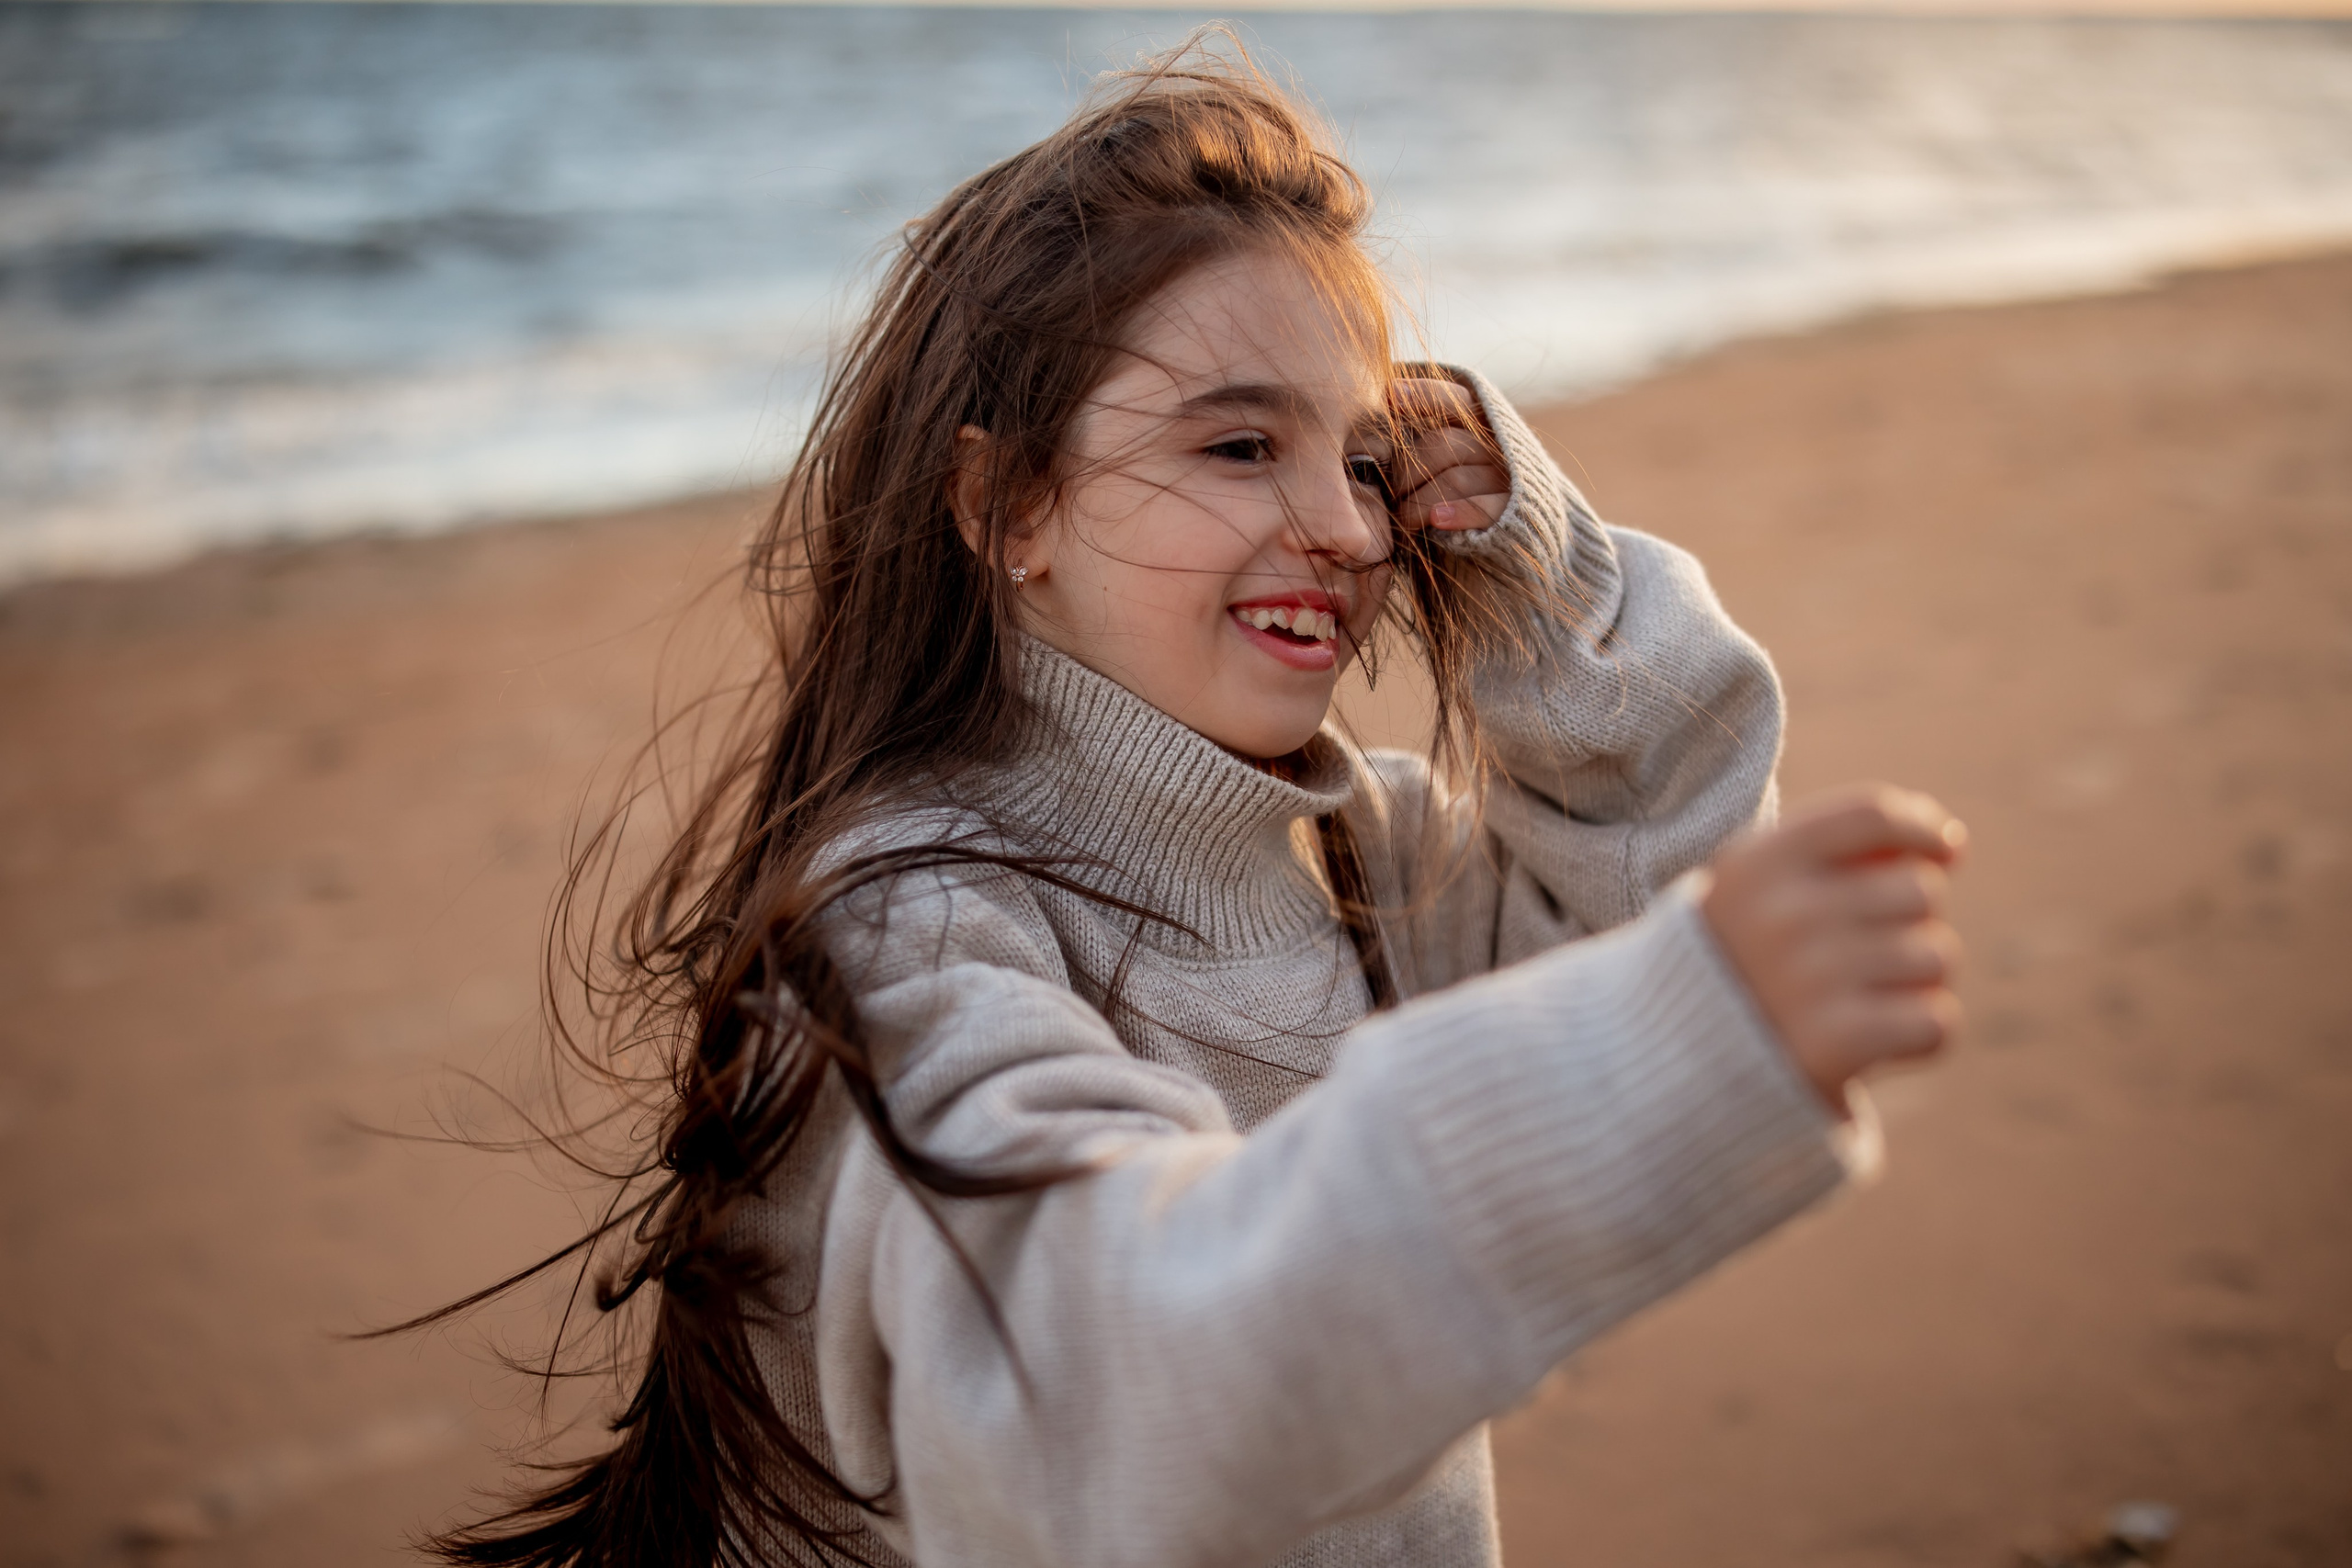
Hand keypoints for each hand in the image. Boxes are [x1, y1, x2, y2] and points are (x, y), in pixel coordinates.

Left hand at [1387, 377, 1509, 531]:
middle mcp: (1497, 445)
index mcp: (1481, 425)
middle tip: (1386, 492)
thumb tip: (1383, 398)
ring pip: (1455, 479)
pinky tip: (1437, 519)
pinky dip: (1460, 512)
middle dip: (1408, 469)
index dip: (1424, 395)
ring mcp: (1506, 478)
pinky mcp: (1511, 512)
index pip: (1455, 400)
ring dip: (1420, 501)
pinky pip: (1485, 509)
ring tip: (1401, 517)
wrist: (1495, 542)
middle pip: (1445, 443)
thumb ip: (1420, 434)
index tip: (1390, 396)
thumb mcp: (1440, 459)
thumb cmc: (1449, 493)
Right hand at [1700, 785, 1965, 1114]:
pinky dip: (1921, 1034)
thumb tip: (1950, 845)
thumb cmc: (1740, 960)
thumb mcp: (1757, 888)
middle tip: (1864, 952)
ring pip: (1936, 956)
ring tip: (1862, 997)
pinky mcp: (1835, 1044)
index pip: (1870, 814)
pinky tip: (1879, 1040)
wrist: (1674, 1065)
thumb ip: (1839, 852)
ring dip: (1917, 980)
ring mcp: (1807, 979)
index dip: (1923, 827)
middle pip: (1920, 889)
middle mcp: (1780, 915)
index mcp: (1754, 864)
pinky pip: (1935, 1021)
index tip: (1945, 850)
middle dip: (1912, 920)